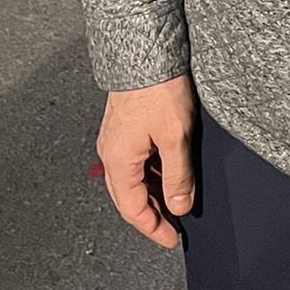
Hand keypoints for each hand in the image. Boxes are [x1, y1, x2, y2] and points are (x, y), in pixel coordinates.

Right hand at [97, 74, 197, 248]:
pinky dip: (150, 176)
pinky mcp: (123, 129)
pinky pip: (134, 164)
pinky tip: (167, 174)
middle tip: (174, 227)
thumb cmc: (158, 89)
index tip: (173, 239)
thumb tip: (179, 207)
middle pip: (128, 198)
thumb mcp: (175, 136)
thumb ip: (177, 175)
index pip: (133, 210)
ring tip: (175, 202)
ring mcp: (115, 142)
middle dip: (152, 216)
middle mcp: (111, 155)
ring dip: (152, 195)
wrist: (146, 51)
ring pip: (132, 181)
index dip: (154, 228)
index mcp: (119, 162)